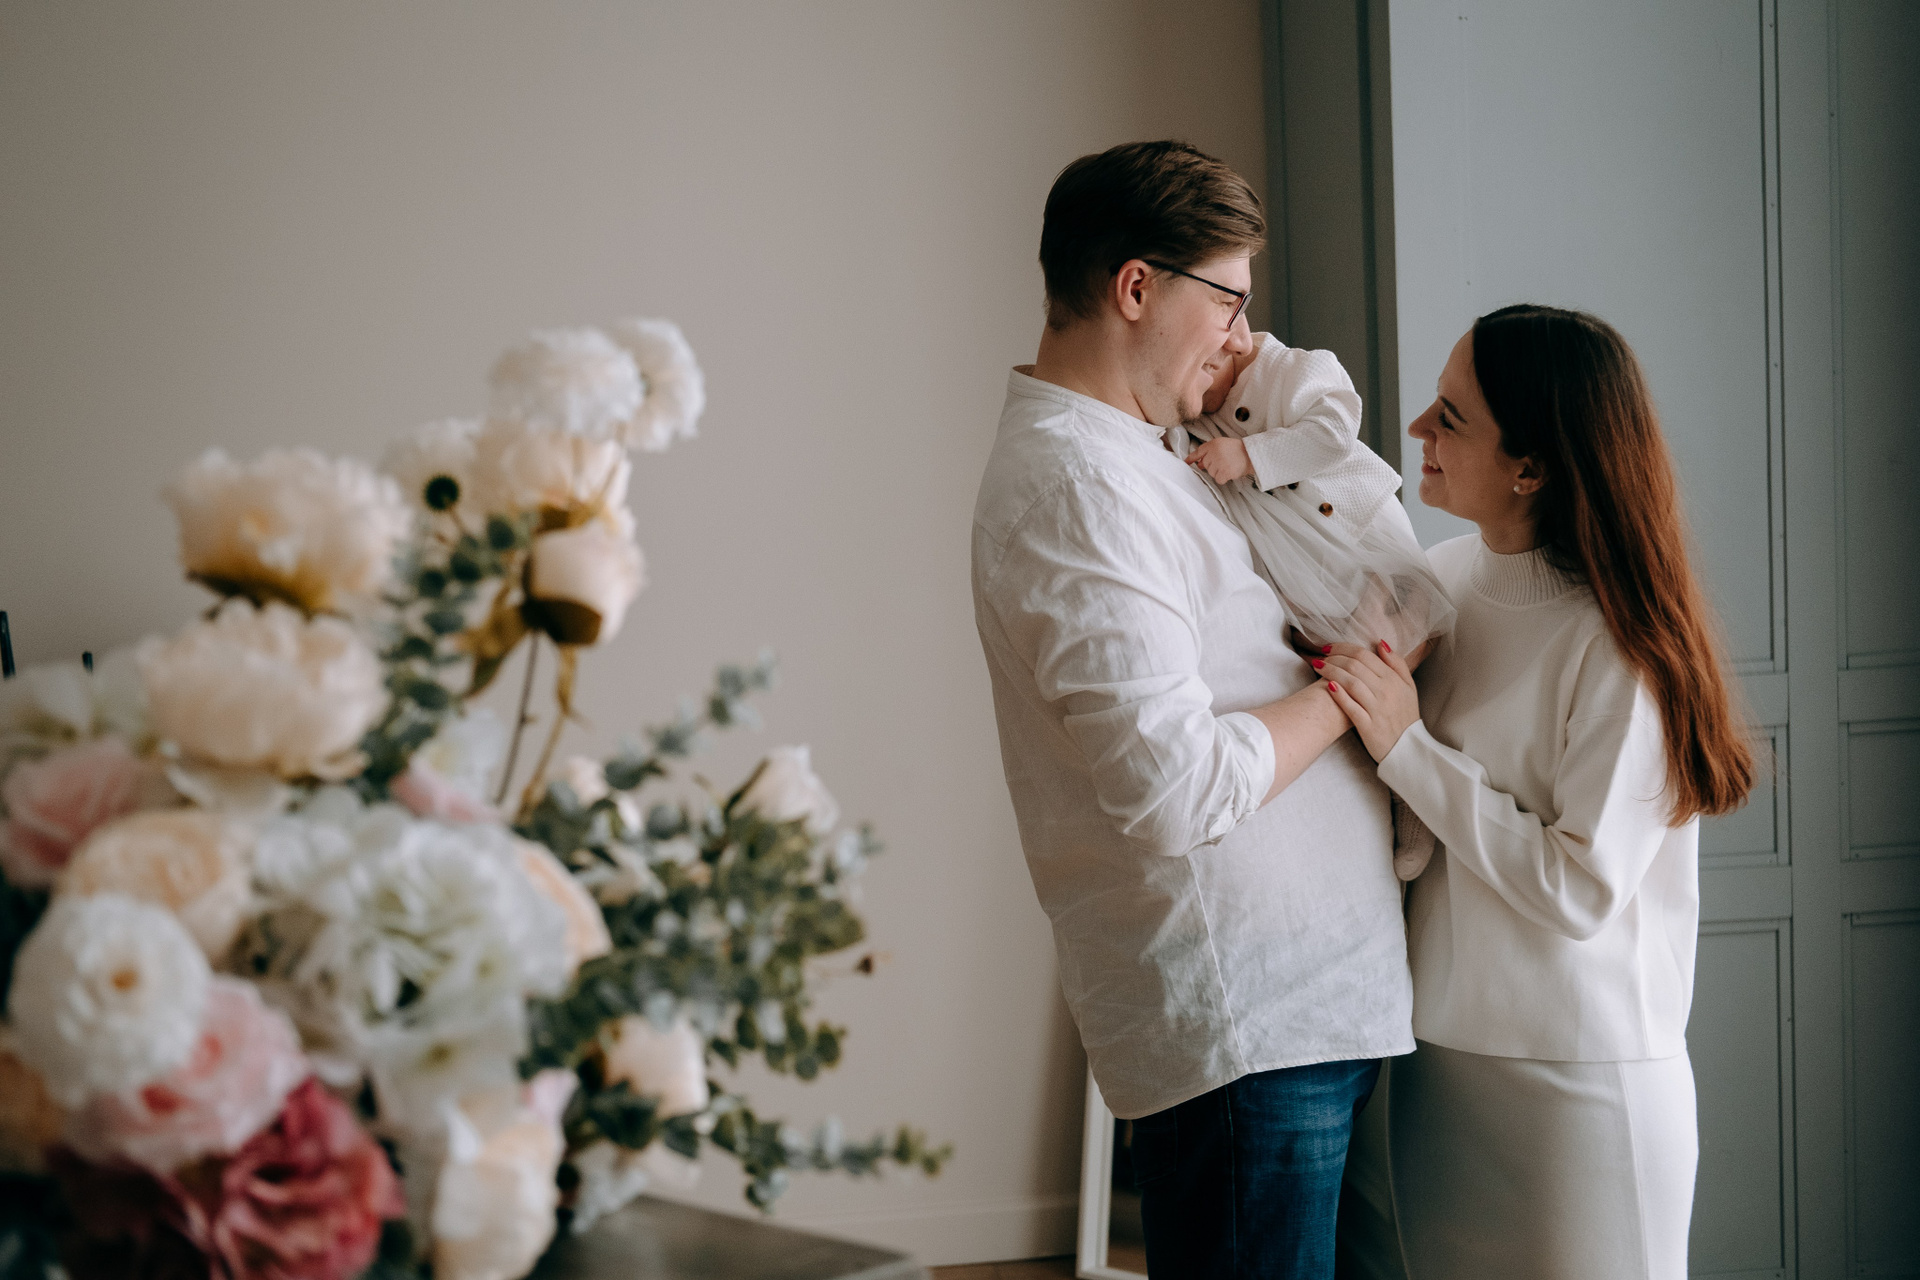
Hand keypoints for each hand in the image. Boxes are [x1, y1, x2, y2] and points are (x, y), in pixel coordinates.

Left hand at [1187, 437, 1251, 483]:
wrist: (1252, 454)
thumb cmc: (1238, 450)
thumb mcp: (1223, 445)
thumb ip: (1210, 452)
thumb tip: (1199, 464)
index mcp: (1213, 444)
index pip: (1198, 452)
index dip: (1191, 458)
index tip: (1185, 462)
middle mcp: (1213, 453)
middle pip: (1206, 465)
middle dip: (1213, 466)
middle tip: (1225, 461)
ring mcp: (1218, 463)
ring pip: (1211, 473)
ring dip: (1219, 472)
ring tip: (1230, 465)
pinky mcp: (1224, 472)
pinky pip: (1218, 479)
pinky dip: (1224, 478)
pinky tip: (1230, 472)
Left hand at [1315, 640, 1420, 761]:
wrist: (1409, 749)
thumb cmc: (1406, 716)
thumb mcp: (1409, 687)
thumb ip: (1397, 664)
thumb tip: (1381, 643)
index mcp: (1394, 680)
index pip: (1365, 655)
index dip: (1344, 648)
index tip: (1330, 647)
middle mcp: (1386, 692)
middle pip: (1355, 666)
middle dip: (1334, 657)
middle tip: (1321, 655)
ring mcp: (1377, 709)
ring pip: (1351, 683)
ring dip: (1332, 671)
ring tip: (1318, 666)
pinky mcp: (1368, 726)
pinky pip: (1351, 707)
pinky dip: (1339, 696)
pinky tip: (1328, 686)